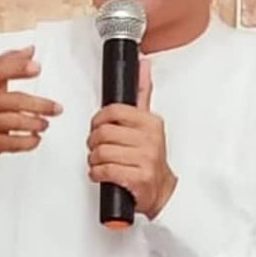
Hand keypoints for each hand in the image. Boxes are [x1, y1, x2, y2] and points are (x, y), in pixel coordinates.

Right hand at [0, 46, 62, 168]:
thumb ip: (8, 63)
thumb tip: (30, 50)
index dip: (19, 68)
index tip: (36, 67)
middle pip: (15, 100)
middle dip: (41, 105)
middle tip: (56, 108)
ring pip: (16, 122)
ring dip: (36, 123)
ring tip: (45, 123)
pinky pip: (13, 143)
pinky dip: (29, 142)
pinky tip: (35, 138)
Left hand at [87, 59, 176, 219]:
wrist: (161, 191)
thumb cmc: (150, 158)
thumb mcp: (148, 123)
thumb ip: (143, 93)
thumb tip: (144, 65)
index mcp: (151, 122)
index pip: (113, 111)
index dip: (99, 120)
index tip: (99, 126)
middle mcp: (150, 139)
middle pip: (103, 133)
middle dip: (94, 143)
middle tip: (98, 148)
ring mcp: (146, 159)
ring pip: (101, 153)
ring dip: (94, 160)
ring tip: (102, 162)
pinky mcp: (139, 179)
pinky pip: (105, 171)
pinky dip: (97, 174)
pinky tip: (103, 173)